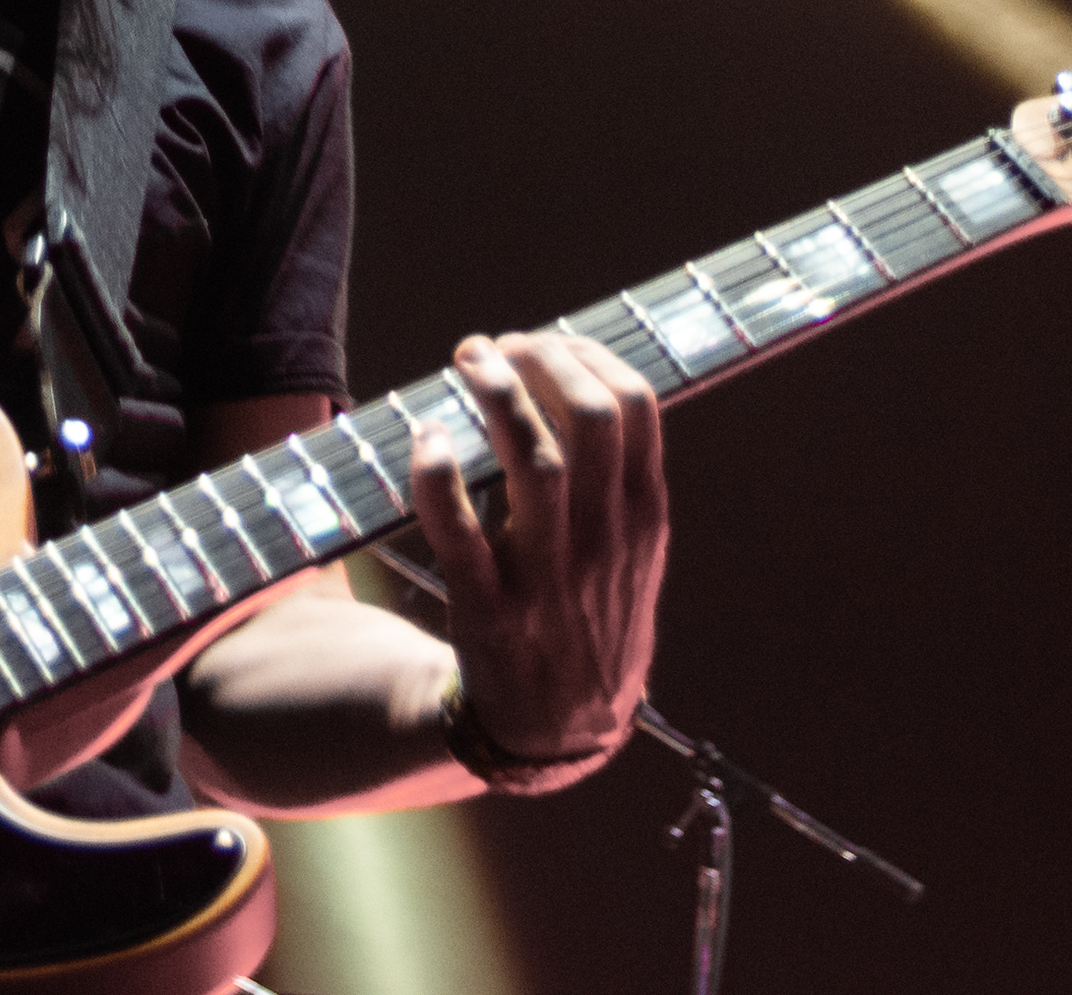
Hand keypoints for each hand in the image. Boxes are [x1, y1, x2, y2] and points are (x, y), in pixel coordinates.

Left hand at [409, 331, 667, 776]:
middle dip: (541, 360)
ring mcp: (549, 576)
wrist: (557, 730)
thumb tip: (581, 383)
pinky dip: (439, 476)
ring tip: (468, 361)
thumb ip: (621, 481)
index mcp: (643, 518)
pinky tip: (427, 437)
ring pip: (534, 461)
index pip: (636, 407)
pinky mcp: (490, 609)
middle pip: (591, 418)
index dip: (584, 354)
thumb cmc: (591, 620)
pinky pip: (459, 532)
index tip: (542, 342)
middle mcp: (604, 540)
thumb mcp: (635, 555)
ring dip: (497, 396)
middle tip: (497, 346)